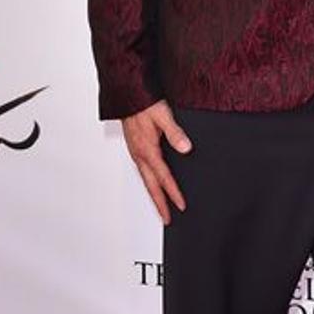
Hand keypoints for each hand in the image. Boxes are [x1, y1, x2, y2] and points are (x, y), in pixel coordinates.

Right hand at [121, 100, 190, 222]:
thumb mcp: (163, 115)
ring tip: (161, 207)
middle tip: (167, 219)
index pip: (163, 177)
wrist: (127, 95)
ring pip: (146, 180)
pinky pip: (143, 171)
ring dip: (154, 195)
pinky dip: (149, 182)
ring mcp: (136, 153)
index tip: (181, 206)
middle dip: (159, 204)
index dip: (173, 193)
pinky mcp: (135, 149)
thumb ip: (175, 132)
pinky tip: (154, 183)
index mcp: (147, 150)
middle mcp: (140, 155)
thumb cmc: (144, 103)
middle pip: (151, 186)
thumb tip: (186, 148)